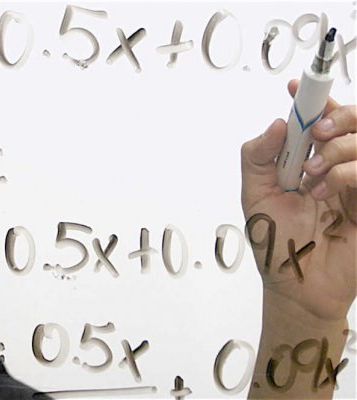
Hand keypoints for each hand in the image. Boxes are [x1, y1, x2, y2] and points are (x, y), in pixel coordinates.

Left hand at [241, 80, 355, 322]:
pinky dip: (347, 172)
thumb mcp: (255, 197)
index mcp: (311, 160)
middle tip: (316, 133)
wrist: (298, 288)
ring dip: (338, 150)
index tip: (295, 86)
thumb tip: (278, 123)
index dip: (313, 98)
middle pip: (354, 120)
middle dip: (337, 116)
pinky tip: (326, 191)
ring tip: (312, 176)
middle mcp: (339, 166)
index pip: (322, 118)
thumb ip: (257, 157)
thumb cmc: (277, 244)